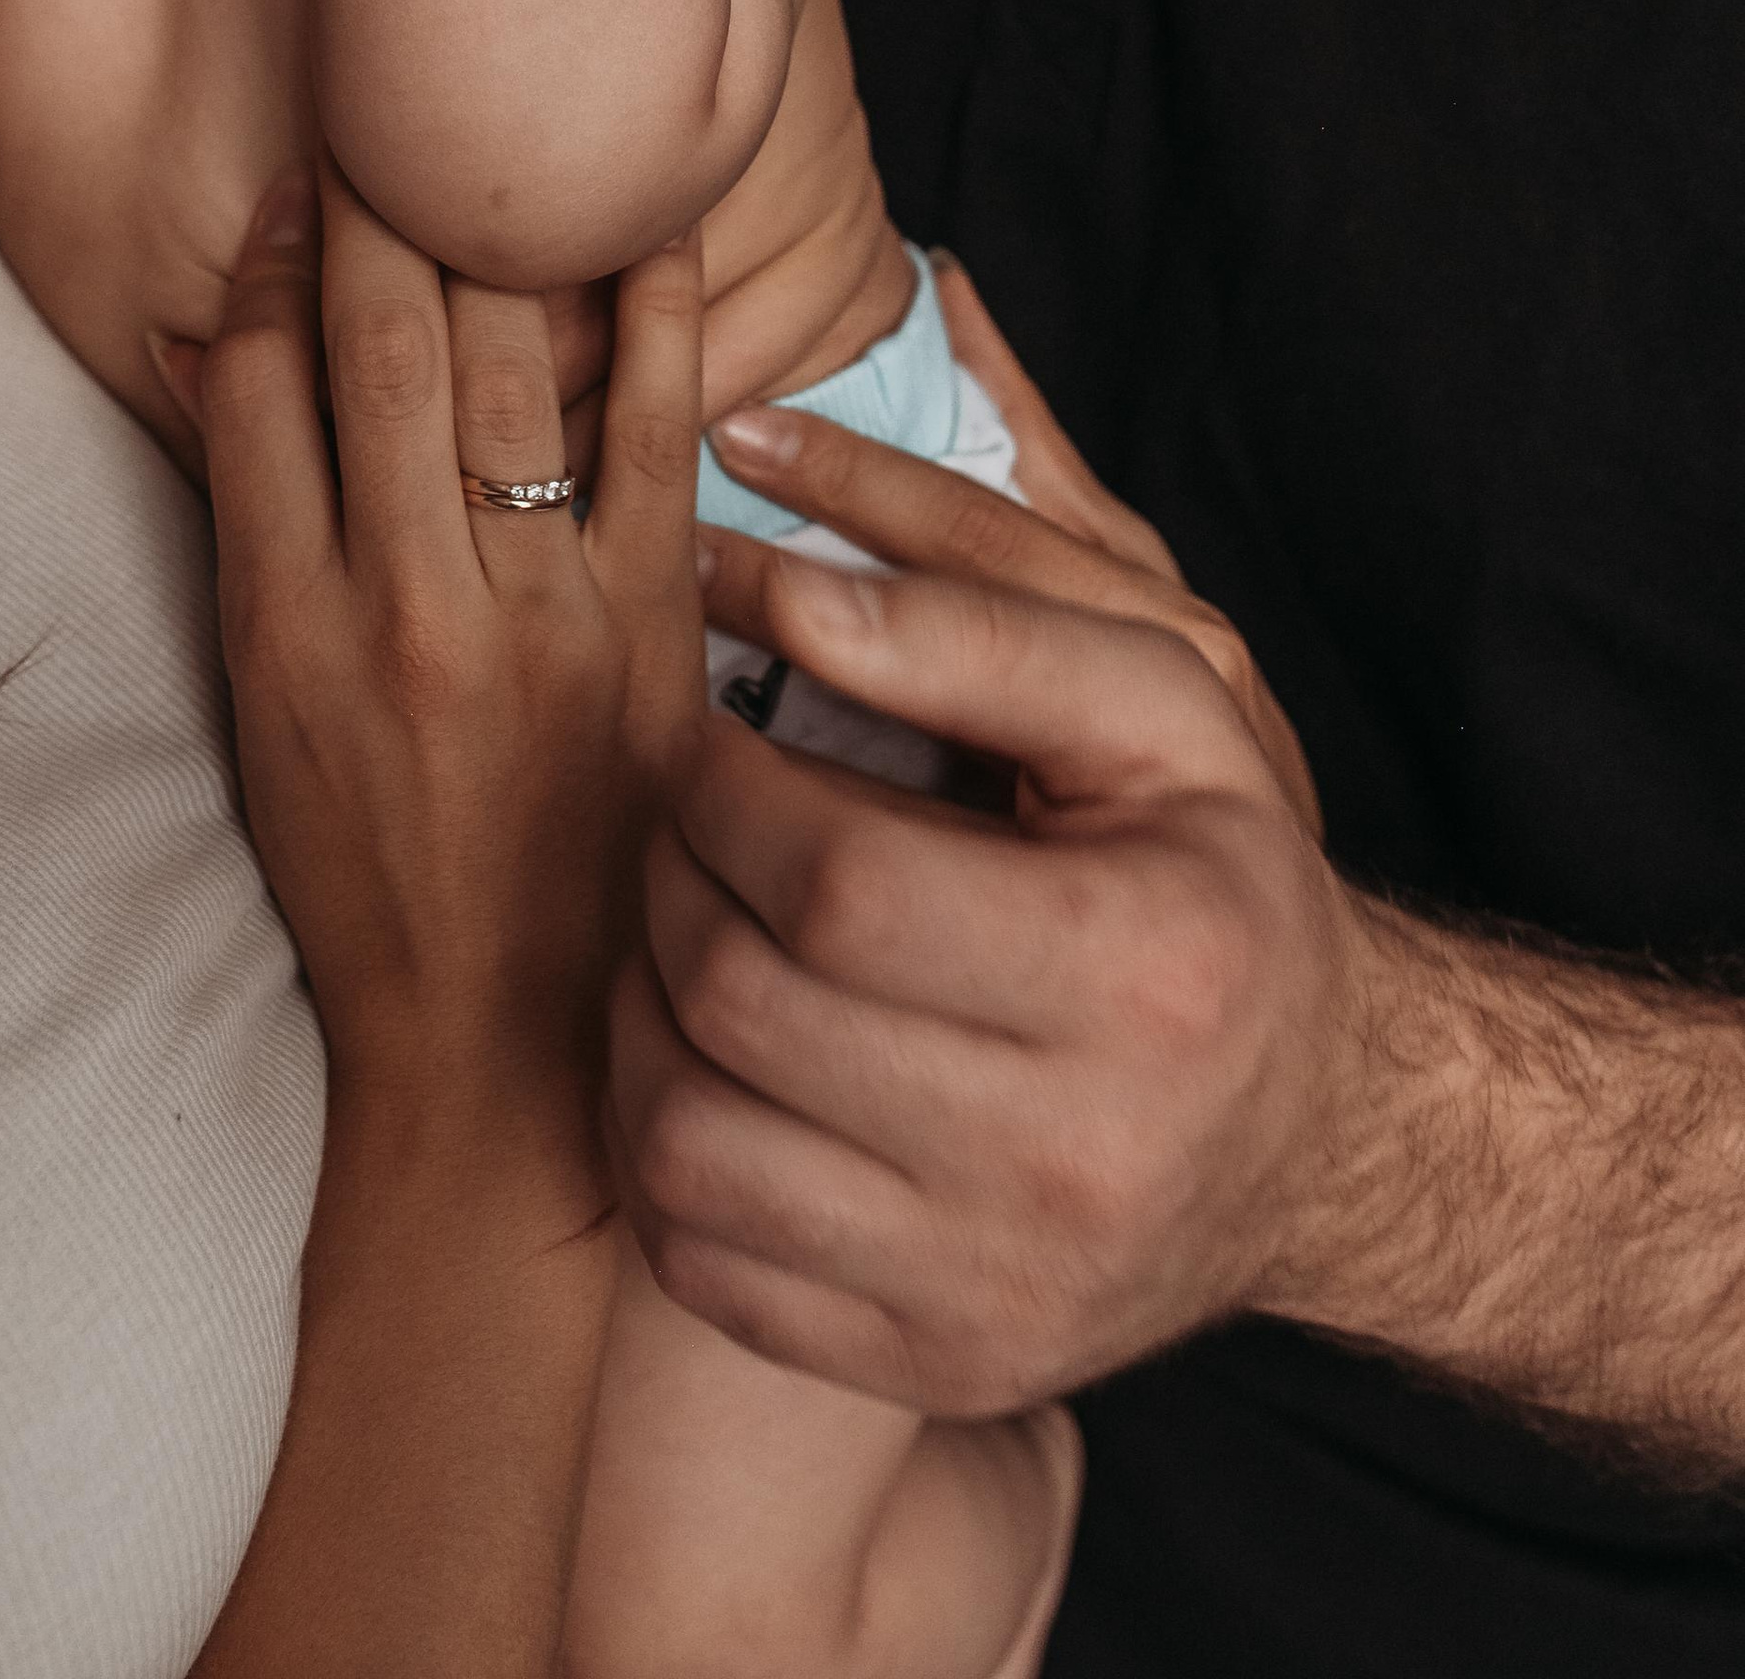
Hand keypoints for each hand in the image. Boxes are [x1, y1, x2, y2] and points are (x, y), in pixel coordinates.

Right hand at [201, 160, 704, 1120]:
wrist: (500, 1054)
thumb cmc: (369, 880)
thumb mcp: (262, 714)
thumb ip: (252, 532)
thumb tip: (215, 351)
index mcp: (281, 626)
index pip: (255, 387)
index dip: (274, 264)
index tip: (301, 183)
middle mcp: (398, 607)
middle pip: (376, 350)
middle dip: (381, 205)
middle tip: (394, 88)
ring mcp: (532, 620)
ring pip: (499, 371)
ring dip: (494, 227)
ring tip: (503, 116)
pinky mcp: (650, 637)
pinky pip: (653, 443)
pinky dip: (656, 322)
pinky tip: (660, 221)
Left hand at [615, 290, 1358, 1413]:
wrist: (1313, 1134)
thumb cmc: (1215, 879)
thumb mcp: (1160, 705)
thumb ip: (975, 614)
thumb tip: (772, 587)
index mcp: (1147, 975)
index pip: (836, 878)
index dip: (723, 783)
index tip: (710, 730)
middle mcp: (1079, 1163)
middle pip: (745, 1003)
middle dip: (671, 875)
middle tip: (686, 816)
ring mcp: (998, 1290)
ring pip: (689, 1140)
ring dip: (640, 1004)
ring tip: (686, 922)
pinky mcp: (932, 1367)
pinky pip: (700, 1256)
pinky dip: (658, 1139)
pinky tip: (706, 1053)